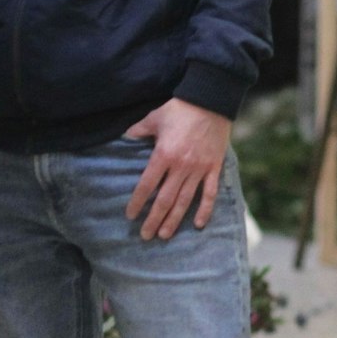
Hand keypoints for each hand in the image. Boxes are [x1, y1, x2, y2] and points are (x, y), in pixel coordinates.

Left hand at [122, 98, 232, 240]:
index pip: (147, 185)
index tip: (130, 215)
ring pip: (185, 201)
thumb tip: (123, 137)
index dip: (138, 202)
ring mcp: (199, 169)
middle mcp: (181, 166)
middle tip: (145, 236)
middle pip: (165, 199)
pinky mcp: (214, 168)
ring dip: (174, 220)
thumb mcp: (153, 117)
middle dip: (154, 219)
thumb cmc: (179, 109)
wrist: (210, 102)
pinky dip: (205, 210)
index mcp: (163, 155)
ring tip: (165, 235)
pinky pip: (209, 193)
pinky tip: (198, 225)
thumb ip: (137, 131)